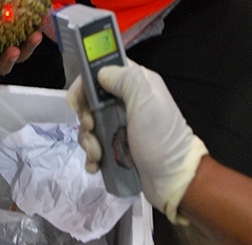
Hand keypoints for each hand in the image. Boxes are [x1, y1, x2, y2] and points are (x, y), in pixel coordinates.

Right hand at [0, 8, 42, 76]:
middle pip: (2, 66)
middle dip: (8, 60)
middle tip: (13, 49)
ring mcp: (8, 47)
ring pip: (20, 55)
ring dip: (28, 47)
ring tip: (34, 35)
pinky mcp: (21, 36)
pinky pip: (30, 37)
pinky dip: (36, 28)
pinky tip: (42, 17)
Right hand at [66, 59, 207, 223]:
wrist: (174, 180)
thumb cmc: (160, 137)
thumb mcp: (146, 100)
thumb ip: (124, 79)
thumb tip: (101, 74)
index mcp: (136, 85)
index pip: (101, 71)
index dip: (85, 83)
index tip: (77, 100)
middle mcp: (126, 102)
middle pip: (90, 100)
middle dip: (85, 116)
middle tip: (91, 128)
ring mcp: (120, 126)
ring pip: (89, 125)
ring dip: (88, 140)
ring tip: (98, 154)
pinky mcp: (116, 147)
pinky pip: (93, 146)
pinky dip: (91, 155)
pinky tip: (96, 164)